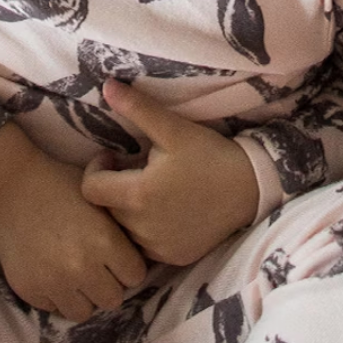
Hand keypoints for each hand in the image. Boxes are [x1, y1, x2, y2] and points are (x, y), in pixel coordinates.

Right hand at [0, 124, 147, 319]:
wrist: (10, 185)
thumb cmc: (59, 183)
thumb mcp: (98, 196)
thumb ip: (121, 223)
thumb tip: (146, 229)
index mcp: (105, 242)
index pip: (136, 276)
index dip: (128, 267)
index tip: (118, 259)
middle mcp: (83, 267)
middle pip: (113, 299)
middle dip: (107, 285)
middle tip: (96, 270)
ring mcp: (55, 282)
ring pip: (84, 313)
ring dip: (82, 297)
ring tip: (75, 279)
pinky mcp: (30, 291)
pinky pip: (54, 309)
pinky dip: (56, 297)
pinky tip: (52, 276)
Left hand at [82, 81, 258, 267]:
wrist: (251, 188)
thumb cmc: (209, 155)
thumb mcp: (174, 128)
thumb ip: (137, 109)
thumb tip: (105, 85)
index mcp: (137, 195)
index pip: (90, 189)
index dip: (97, 169)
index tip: (116, 156)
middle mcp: (142, 228)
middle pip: (105, 209)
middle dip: (113, 187)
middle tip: (136, 169)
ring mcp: (158, 247)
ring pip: (124, 229)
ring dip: (128, 210)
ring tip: (151, 189)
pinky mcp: (173, 257)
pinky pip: (145, 245)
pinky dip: (146, 229)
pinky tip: (165, 210)